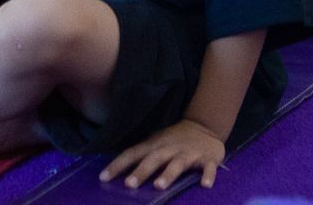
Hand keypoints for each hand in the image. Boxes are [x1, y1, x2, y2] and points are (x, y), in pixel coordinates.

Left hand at [101, 118, 226, 189]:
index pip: (133, 153)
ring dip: (168, 174)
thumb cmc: (175, 140)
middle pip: (153, 159)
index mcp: (155, 145)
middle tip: (129, 185)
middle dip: (141, 171)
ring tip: (159, 186)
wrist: (205, 126)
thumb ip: (142, 156)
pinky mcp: (208, 159)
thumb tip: (119, 173)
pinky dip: (207, 176)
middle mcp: (170, 148)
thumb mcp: (156, 143)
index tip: (103, 177)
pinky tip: (205, 185)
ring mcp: (189, 153)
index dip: (118, 165)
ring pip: (178, 164)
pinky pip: (208, 168)